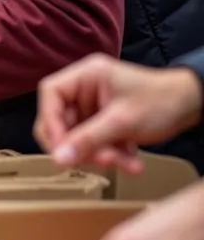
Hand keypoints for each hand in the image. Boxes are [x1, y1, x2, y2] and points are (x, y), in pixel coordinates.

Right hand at [34, 54, 202, 171]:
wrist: (194, 106)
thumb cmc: (161, 102)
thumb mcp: (122, 122)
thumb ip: (88, 140)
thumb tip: (58, 160)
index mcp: (85, 75)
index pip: (50, 95)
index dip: (51, 122)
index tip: (61, 149)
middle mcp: (84, 89)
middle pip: (61, 120)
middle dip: (80, 145)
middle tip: (97, 162)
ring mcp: (93, 106)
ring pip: (78, 136)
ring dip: (99, 155)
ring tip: (122, 164)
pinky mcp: (103, 122)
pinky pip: (94, 142)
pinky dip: (110, 155)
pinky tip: (130, 162)